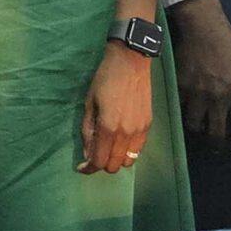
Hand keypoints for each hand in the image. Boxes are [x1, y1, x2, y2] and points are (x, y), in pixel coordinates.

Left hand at [78, 44, 154, 175]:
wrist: (131, 61)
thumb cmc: (105, 79)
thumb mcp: (89, 103)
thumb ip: (87, 131)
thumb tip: (87, 154)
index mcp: (108, 127)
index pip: (99, 161)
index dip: (89, 168)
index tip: (82, 167)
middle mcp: (126, 133)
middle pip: (114, 165)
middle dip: (101, 164)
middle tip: (94, 154)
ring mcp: (139, 131)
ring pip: (128, 161)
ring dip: (116, 159)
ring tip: (108, 147)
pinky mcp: (148, 125)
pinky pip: (138, 149)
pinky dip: (128, 151)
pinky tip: (120, 141)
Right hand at [166, 0, 230, 150]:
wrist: (203, 28)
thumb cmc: (227, 45)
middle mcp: (218, 99)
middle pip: (216, 133)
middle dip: (217, 145)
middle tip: (216, 148)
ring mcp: (197, 95)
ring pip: (195, 125)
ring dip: (199, 131)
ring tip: (200, 131)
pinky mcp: (180, 88)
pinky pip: (181, 109)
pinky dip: (183, 113)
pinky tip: (185, 113)